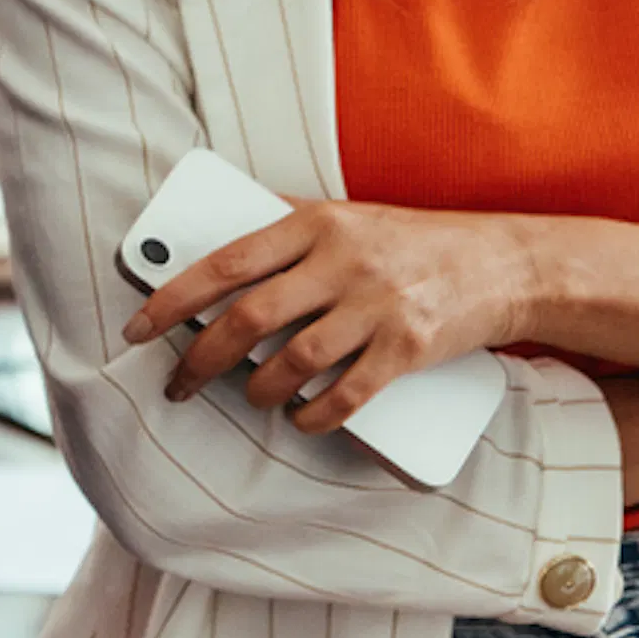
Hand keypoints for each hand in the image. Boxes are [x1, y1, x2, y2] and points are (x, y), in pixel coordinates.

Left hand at [122, 201, 532, 435]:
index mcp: (316, 223)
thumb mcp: (345, 218)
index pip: (225, 262)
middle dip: (202, 359)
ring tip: (249, 397)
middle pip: (249, 318)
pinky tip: (298, 420)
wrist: (500, 262)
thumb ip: (288, 230)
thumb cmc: (409, 243)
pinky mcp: (409, 347)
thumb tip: (213, 246)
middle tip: (179, 384)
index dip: (173, 299)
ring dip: (258, 391)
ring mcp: (377, 304)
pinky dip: (312, 416)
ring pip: (292, 361)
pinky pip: (346, 394)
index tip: (138, 328)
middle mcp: (342, 261)